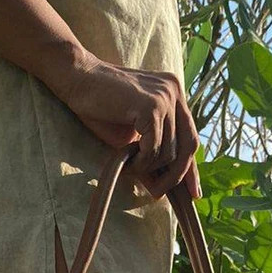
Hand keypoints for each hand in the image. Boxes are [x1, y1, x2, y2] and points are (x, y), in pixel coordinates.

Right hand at [50, 49, 201, 200]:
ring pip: (169, 151)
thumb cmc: (100, 107)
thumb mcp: (131, 136)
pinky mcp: (151, 106)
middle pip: (188, 145)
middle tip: (157, 192)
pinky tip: (127, 159)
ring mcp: (165, 97)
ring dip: (148, 167)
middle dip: (175, 175)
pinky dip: (141, 161)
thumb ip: (150, 154)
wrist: (77, 79)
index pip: (191, 136)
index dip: (192, 167)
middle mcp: (174, 92)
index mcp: (174, 94)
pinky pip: (154, 148)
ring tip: (128, 165)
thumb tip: (160, 187)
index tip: (193, 193)